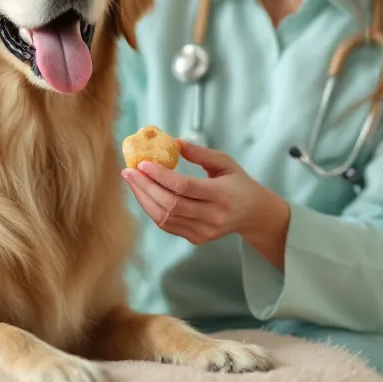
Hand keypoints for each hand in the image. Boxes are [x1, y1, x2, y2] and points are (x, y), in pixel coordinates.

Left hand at [122, 140, 290, 254]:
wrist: (253, 214)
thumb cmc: (238, 183)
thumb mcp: (226, 163)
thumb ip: (202, 153)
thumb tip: (175, 142)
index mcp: (222, 195)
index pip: (184, 187)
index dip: (160, 176)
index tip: (142, 164)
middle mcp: (213, 217)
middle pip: (170, 204)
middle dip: (145, 187)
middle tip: (129, 171)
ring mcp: (204, 232)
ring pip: (164, 218)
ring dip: (143, 199)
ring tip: (132, 181)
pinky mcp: (196, 239)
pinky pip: (167, 226)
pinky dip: (151, 209)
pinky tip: (143, 194)